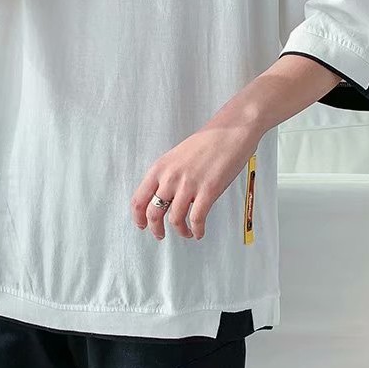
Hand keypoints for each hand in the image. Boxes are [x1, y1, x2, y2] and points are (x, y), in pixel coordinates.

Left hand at [130, 124, 261, 240]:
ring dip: (180, 231)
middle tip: (160, 235)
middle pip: (153, 213)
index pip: (139, 199)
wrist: (230, 132)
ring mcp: (188, 185)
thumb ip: (167, 176)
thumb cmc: (207, 142)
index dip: (138, 217)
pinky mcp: (208, 191)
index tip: (142, 225)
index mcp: (160, 168)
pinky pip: (197, 219)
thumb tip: (163, 196)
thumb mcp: (176, 156)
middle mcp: (170, 178)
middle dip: (155, 229)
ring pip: (175, 219)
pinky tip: (199, 232)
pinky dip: (197, 230)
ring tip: (186, 232)